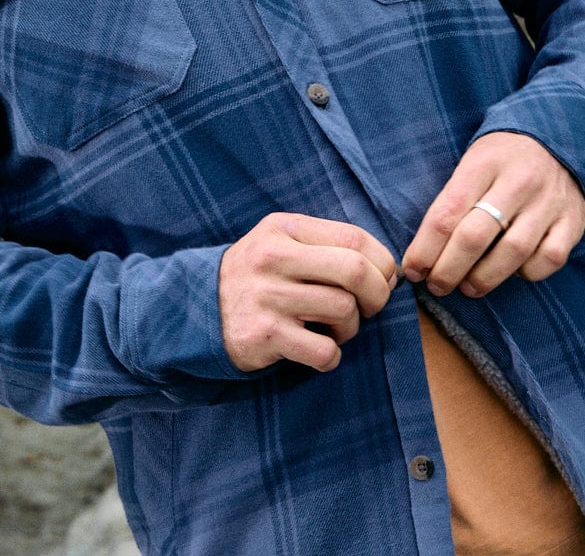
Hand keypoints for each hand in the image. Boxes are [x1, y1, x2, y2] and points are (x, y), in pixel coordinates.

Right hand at [219, 213, 397, 372]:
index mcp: (284, 228)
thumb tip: (387, 271)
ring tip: (333, 329)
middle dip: (378, 294)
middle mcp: (274, 257)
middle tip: (371, 308)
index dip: (382, 262)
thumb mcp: (281, 242)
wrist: (197, 309)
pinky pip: (324, 350)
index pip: (353, 237)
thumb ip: (326, 246)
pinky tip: (317, 349)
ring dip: (351, 328)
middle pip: (354, 271)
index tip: (383, 279)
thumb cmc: (257, 276)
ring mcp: (268, 296)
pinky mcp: (264, 335)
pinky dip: (331, 356)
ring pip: (343, 311)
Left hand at [401, 133, 584, 298]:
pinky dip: (528, 272)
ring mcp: (549, 202)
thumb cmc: (502, 159)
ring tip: (468, 288)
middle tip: (437, 286)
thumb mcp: (473, 162)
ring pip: (512, 252)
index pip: (447, 212)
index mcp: (484, 163)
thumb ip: (453, 200)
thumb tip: (424, 252)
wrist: (559, 138)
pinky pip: (548, 259)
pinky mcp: (573, 221)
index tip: (412, 270)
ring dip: (484, 278)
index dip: (425, 248)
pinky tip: (513, 271)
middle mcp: (518, 181)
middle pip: (475, 237)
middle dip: (449, 269)